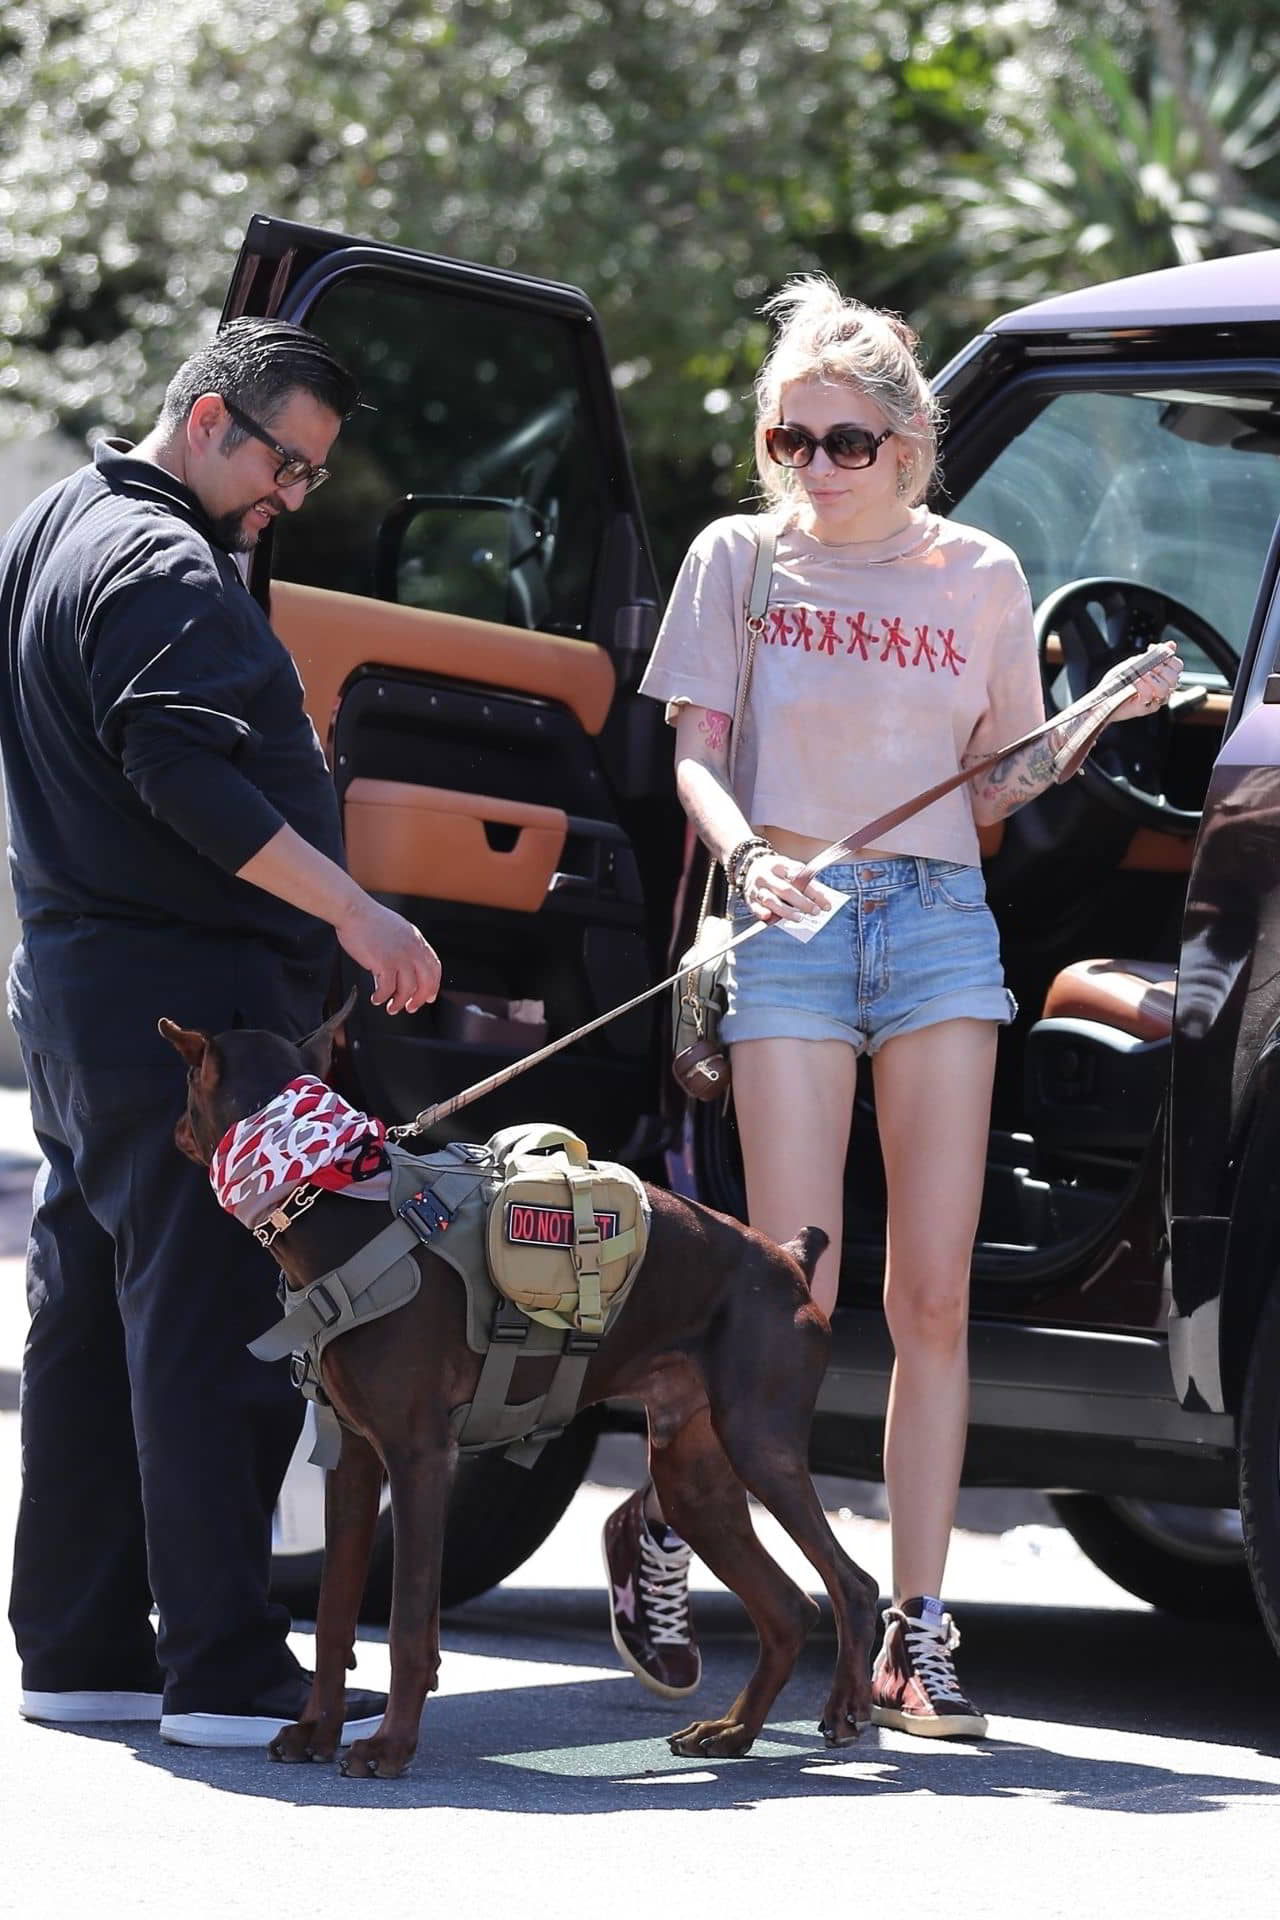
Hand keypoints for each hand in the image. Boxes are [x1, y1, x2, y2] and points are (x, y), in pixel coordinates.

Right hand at [335, 893, 441, 1013]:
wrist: (354, 912)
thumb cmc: (369, 920)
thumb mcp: (397, 930)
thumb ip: (405, 947)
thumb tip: (404, 966)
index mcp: (416, 940)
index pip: (434, 967)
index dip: (433, 985)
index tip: (429, 996)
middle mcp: (412, 949)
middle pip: (426, 982)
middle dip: (419, 999)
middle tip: (410, 1007)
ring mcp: (400, 957)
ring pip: (408, 989)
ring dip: (399, 1002)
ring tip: (391, 1007)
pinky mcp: (384, 964)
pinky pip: (387, 989)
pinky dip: (382, 997)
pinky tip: (376, 998)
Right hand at [739, 850, 825, 923]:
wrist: (748, 865)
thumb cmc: (775, 871)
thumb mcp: (789, 868)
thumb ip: (805, 882)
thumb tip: (822, 900)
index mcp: (779, 865)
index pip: (799, 877)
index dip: (813, 890)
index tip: (825, 903)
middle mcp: (766, 875)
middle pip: (785, 890)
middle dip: (802, 902)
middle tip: (815, 911)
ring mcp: (756, 887)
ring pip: (770, 900)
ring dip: (785, 911)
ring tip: (799, 918)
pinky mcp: (749, 898)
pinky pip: (755, 907)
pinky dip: (762, 913)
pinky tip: (770, 917)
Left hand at [1098, 641, 1182, 721]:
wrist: (1104, 696)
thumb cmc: (1119, 680)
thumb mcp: (1137, 662)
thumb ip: (1154, 655)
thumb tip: (1172, 644)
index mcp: (1162, 676)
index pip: (1177, 666)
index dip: (1168, 658)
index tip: (1154, 652)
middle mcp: (1162, 689)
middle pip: (1174, 678)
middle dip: (1160, 668)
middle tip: (1147, 666)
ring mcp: (1155, 700)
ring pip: (1165, 688)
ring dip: (1151, 678)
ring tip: (1139, 675)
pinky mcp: (1145, 709)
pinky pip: (1148, 695)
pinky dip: (1141, 685)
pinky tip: (1134, 681)